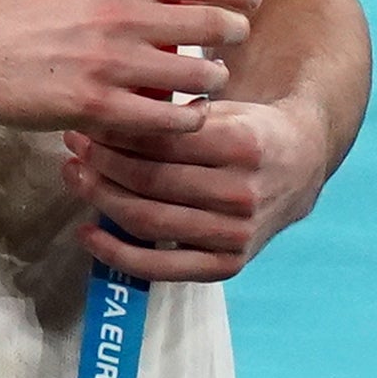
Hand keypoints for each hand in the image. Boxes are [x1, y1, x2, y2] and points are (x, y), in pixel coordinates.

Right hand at [0, 0, 259, 138]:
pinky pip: (169, 118)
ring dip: (212, 83)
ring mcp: (113, 63)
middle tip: (231, 47)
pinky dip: (186, 120)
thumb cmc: (23, 18)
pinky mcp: (98, 107)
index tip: (250, 2)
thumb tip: (184, 0)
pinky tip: (182, 117)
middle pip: (214, 26)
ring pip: (201, 76)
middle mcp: (124, 14)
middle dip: (233, 38)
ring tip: (204, 86)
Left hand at [65, 91, 328, 283]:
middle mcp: (241, 192)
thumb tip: (106, 117)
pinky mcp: (228, 265)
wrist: (301, 167)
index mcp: (242, 145)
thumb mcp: (224, 109)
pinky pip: (160, 268)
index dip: (114, 135)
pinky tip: (87, 233)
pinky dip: (116, 254)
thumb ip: (175, 115)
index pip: (159, 142)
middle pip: (148, 181)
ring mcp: (236, 234)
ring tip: (76, 178)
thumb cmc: (250, 131)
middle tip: (75, 148)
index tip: (86, 127)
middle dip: (101, 163)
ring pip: (148, 220)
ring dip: (101, 199)